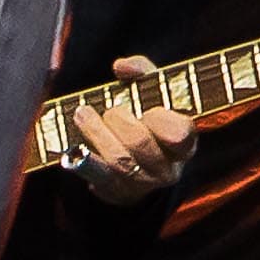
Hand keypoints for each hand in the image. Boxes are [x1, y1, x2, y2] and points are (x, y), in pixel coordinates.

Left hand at [64, 61, 197, 206]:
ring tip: (83, 115)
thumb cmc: (149, 121)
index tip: (147, 109)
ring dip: (97, 133)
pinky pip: (99, 176)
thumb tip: (122, 66)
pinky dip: (86, 159)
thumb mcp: (154, 93)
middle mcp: (167, 169)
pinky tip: (74, 145)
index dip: (159, 120)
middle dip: (120, 121)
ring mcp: (143, 184)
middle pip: (140, 143)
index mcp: (184, 143)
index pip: (179, 134)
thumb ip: (143, 72)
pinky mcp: (118, 192)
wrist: (140, 165)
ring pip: (119, 161)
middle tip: (111, 110)